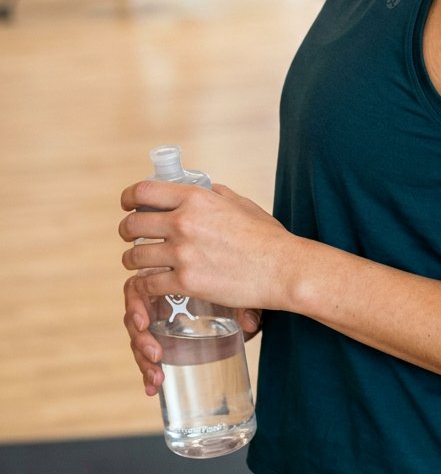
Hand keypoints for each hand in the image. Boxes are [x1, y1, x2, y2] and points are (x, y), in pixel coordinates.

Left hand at [119, 179, 296, 312]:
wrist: (281, 268)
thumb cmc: (266, 236)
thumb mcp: (240, 203)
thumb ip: (215, 194)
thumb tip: (202, 188)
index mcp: (196, 198)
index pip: (144, 191)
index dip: (129, 197)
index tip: (127, 204)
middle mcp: (184, 223)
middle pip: (133, 225)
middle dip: (126, 231)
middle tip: (130, 237)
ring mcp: (183, 254)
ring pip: (136, 257)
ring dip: (133, 261)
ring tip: (138, 263)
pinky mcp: (186, 283)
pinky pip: (149, 284)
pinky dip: (147, 285)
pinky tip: (153, 283)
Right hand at [123, 271, 261, 395]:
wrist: (246, 289)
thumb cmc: (235, 284)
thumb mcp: (239, 290)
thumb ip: (244, 304)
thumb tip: (250, 324)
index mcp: (170, 280)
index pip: (140, 288)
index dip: (136, 306)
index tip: (145, 325)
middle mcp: (160, 300)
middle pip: (135, 318)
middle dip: (140, 339)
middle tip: (156, 356)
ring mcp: (160, 321)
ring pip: (139, 339)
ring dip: (142, 360)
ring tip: (157, 379)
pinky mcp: (164, 339)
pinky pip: (148, 354)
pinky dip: (147, 371)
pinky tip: (152, 389)